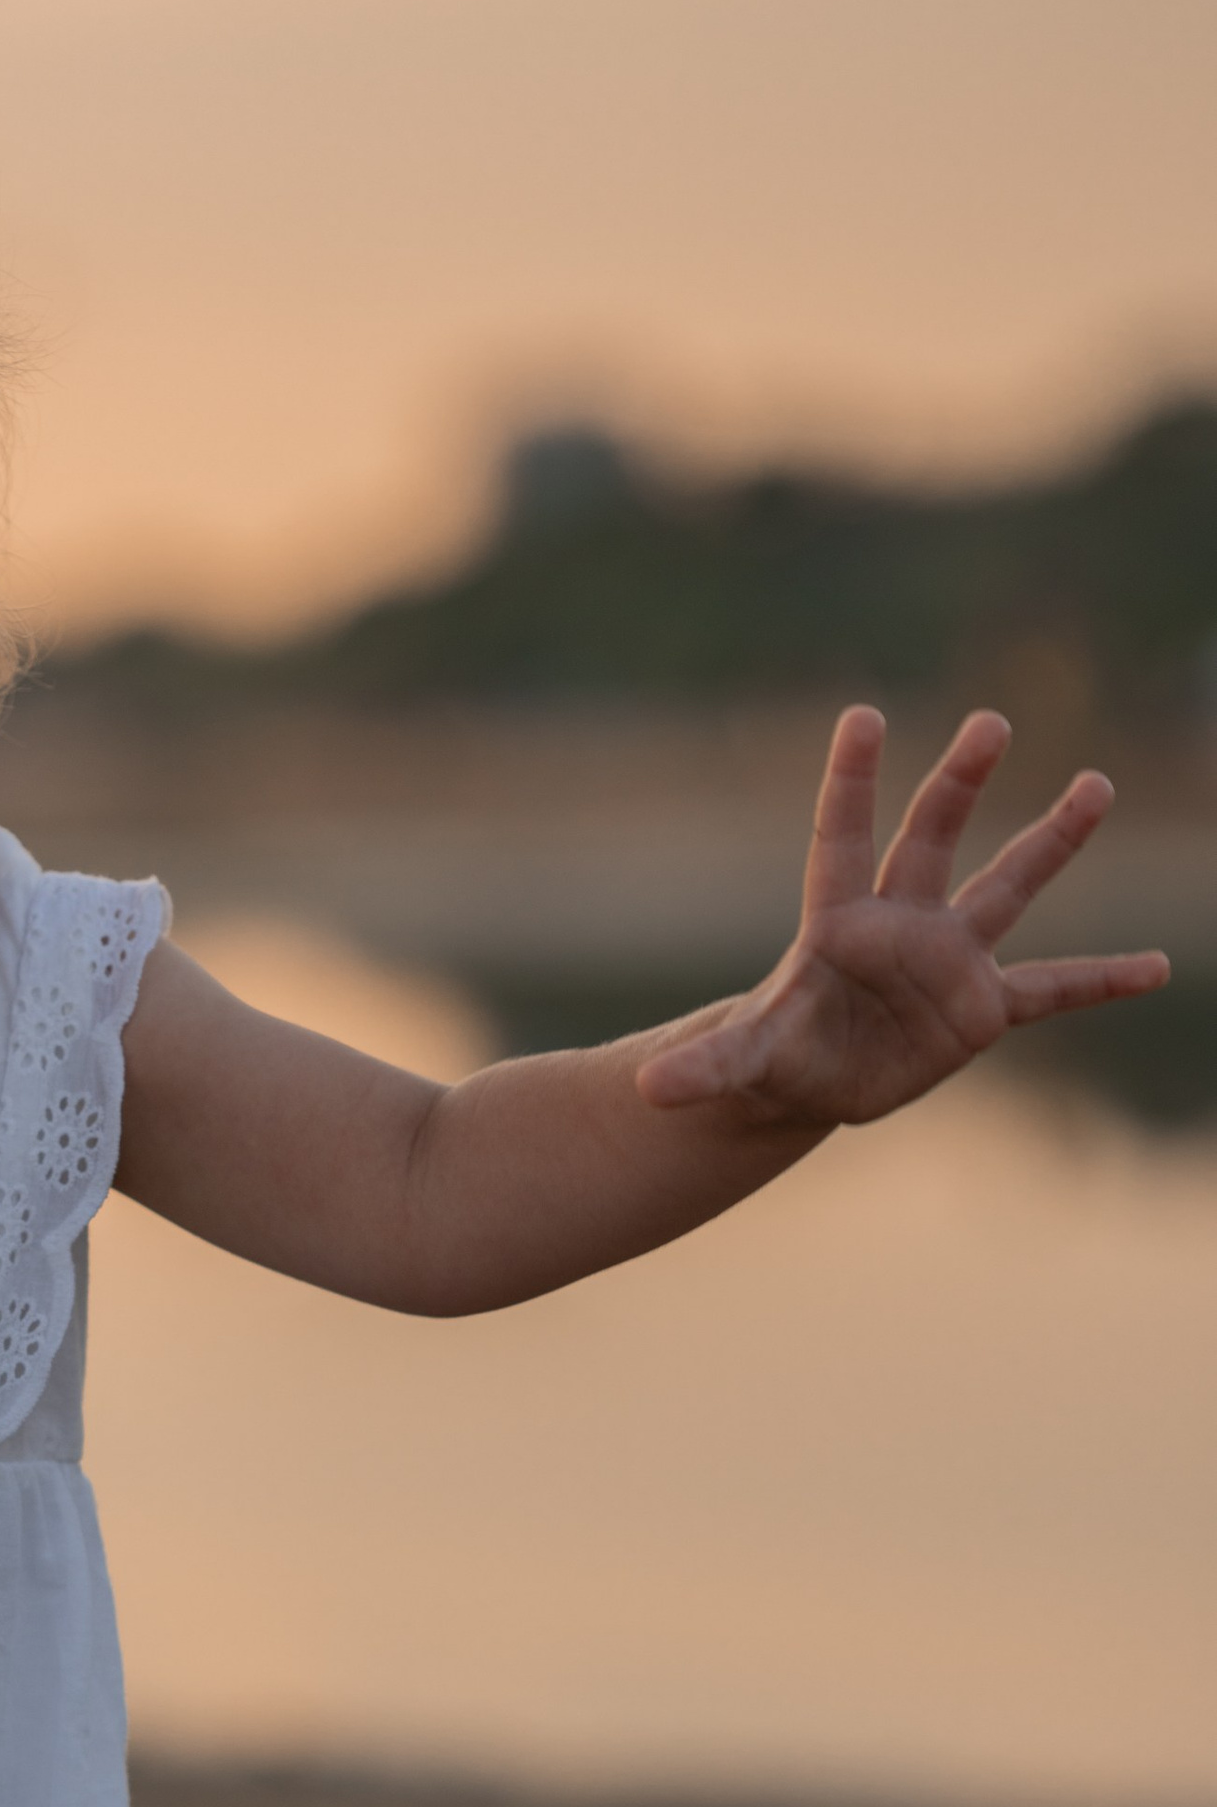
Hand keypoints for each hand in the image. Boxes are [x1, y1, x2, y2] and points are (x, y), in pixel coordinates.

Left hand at [640, 706, 1169, 1126]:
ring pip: (1006, 888)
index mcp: (838, 922)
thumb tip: (649, 1091)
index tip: (862, 715)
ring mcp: (949, 960)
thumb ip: (707, 1070)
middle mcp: (901, 924)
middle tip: (988, 721)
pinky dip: (1101, 981)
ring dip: (1051, 840)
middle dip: (957, 782)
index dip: (852, 782)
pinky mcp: (982, 1009)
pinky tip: (1157, 967)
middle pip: (932, 838)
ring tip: (1094, 783)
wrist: (815, 1077)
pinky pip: (1053, 989)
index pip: (842, 837)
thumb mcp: (742, 1064)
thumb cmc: (776, 1052)